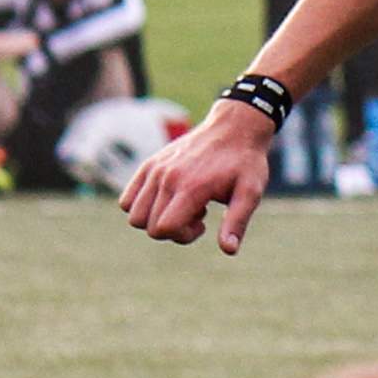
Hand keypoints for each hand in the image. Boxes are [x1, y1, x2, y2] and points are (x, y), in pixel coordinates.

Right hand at [121, 101, 275, 253]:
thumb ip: (237, 223)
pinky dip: (143, 207)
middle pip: (148, 226)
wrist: (234, 127)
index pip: (163, 228)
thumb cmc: (245, 163)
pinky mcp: (149, 165)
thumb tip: (228, 250)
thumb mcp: (250, 193)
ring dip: (156, 218)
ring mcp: (154, 170)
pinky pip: (127, 199)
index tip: (204, 224)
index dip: (182, 236)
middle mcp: (166, 178)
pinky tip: (171, 197)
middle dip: (173, 231)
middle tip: (198, 214)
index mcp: (190, 187)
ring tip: (183, 204)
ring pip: (133, 214)